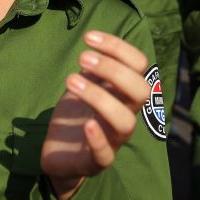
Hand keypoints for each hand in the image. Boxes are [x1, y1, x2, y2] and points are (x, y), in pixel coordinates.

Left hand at [41, 31, 150, 199]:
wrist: (59, 153)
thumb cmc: (75, 114)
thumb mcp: (85, 84)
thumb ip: (95, 68)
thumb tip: (96, 43)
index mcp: (124, 93)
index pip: (140, 66)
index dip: (119, 48)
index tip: (89, 37)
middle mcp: (125, 114)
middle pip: (141, 92)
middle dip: (113, 70)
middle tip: (82, 57)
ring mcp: (113, 140)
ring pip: (125, 122)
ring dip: (99, 97)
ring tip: (71, 80)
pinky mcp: (94, 161)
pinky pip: (105, 155)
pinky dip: (98, 139)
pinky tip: (87, 124)